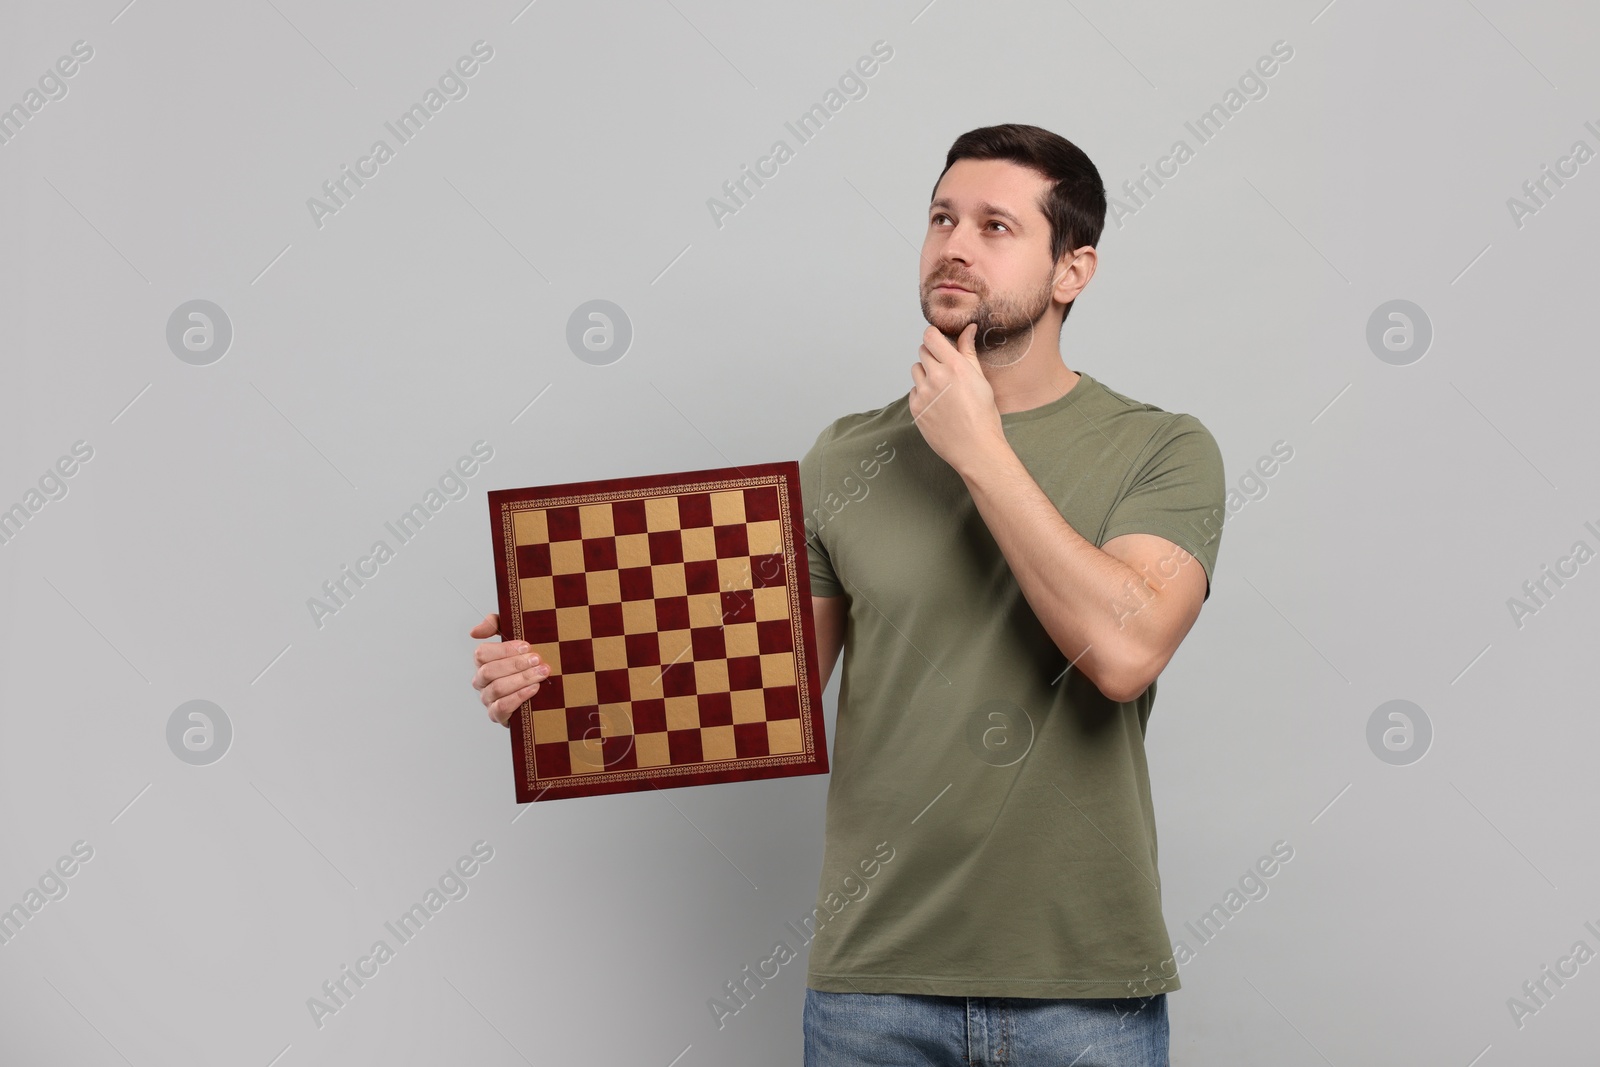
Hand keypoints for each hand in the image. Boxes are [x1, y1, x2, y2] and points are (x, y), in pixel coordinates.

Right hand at [470, 612, 552, 726]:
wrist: (541, 691)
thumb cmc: (526, 660)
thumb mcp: (514, 637)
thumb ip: (495, 624)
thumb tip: (474, 632)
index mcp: (482, 662)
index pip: (481, 654)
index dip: (504, 649)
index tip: (527, 646)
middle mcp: (481, 681)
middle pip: (489, 671)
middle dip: (516, 664)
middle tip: (538, 660)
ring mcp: (487, 699)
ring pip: (497, 688)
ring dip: (521, 679)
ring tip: (541, 673)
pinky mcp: (497, 715)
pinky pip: (502, 707)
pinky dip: (519, 697)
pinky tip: (534, 689)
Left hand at [909, 322, 1005, 475]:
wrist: (975, 448)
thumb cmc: (983, 415)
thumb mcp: (979, 379)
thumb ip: (968, 351)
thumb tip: (968, 328)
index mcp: (955, 366)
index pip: (930, 336)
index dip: (933, 335)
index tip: (938, 340)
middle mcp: (936, 377)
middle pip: (922, 351)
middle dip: (932, 355)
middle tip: (946, 369)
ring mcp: (923, 394)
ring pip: (916, 370)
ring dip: (926, 373)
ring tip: (943, 388)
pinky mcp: (916, 409)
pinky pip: (913, 391)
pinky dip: (922, 393)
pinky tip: (938, 404)